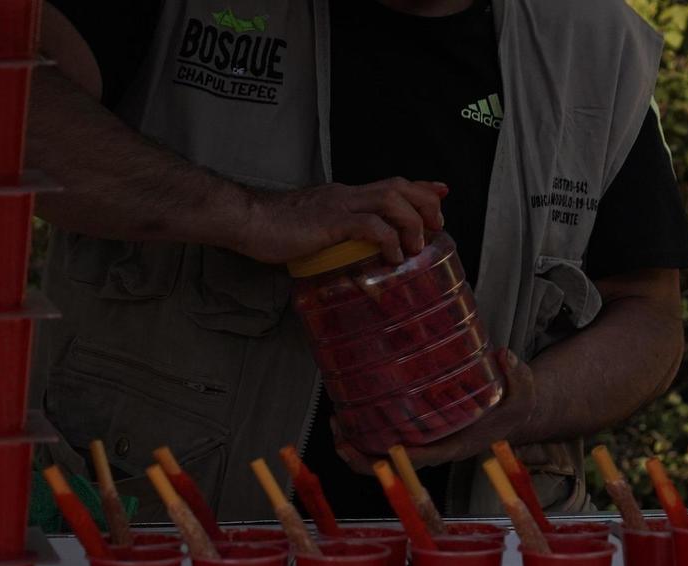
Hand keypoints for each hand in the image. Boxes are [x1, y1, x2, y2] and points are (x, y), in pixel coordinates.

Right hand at [236, 178, 447, 265]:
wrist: (246, 220)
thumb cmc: (273, 230)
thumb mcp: (314, 232)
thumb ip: (335, 238)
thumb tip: (352, 259)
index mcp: (344, 196)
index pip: (390, 183)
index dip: (420, 186)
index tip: (441, 191)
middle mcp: (346, 195)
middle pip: (398, 185)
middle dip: (425, 202)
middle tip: (437, 225)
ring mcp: (339, 205)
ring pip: (391, 200)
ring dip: (411, 223)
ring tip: (415, 246)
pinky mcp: (331, 221)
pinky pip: (371, 225)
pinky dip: (388, 239)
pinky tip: (391, 256)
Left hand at [333, 349, 537, 474]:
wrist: (508, 412)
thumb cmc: (512, 406)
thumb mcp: (522, 393)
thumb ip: (517, 376)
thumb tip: (504, 356)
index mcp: (458, 445)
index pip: (428, 457)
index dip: (403, 458)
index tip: (383, 449)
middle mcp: (435, 449)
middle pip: (394, 466)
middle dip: (364, 458)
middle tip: (341, 435)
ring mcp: (422, 444)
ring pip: (383, 458)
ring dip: (355, 448)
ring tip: (335, 423)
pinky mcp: (415, 432)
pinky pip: (384, 441)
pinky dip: (362, 434)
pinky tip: (347, 414)